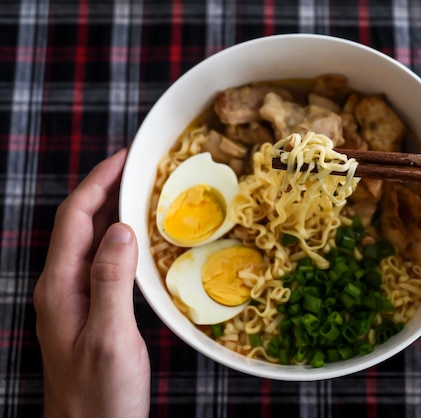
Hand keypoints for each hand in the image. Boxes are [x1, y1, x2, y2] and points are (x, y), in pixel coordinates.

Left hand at [34, 149, 149, 417]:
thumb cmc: (100, 393)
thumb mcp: (110, 337)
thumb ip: (111, 281)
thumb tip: (121, 229)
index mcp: (60, 286)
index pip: (75, 218)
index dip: (98, 182)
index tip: (126, 157)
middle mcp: (61, 285)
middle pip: (79, 222)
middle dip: (106, 188)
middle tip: (141, 168)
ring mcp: (73, 297)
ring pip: (90, 239)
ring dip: (113, 210)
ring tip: (143, 192)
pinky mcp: (88, 307)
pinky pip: (101, 259)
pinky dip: (120, 238)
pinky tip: (140, 237)